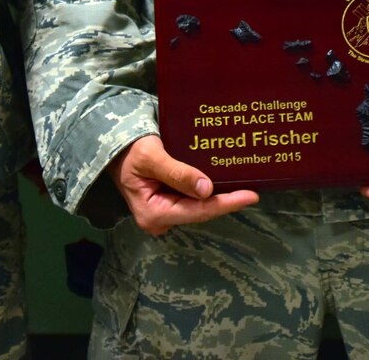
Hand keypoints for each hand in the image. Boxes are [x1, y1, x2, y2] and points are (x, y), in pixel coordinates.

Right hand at [110, 135, 258, 235]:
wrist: (115, 148)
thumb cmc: (130, 150)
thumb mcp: (151, 157)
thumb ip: (178, 173)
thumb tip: (207, 189)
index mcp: (154, 214)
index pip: (198, 211)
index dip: (226, 204)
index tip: (250, 196)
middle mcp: (161, 220)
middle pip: (201, 211)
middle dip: (226, 200)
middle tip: (254, 189)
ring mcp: (166, 213)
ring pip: (199, 206)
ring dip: (219, 195)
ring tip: (245, 183)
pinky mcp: (169, 204)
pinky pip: (193, 199)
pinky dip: (208, 190)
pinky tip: (227, 181)